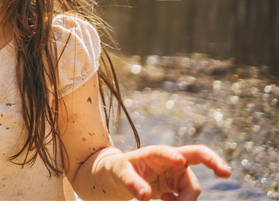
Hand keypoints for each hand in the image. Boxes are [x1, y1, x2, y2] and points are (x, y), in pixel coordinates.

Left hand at [110, 145, 230, 200]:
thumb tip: (144, 196)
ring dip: (184, 199)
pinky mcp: (181, 185)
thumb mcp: (120, 174)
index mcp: (155, 152)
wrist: (125, 176)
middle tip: (226, 172)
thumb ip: (131, 183)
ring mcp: (179, 172)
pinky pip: (190, 196)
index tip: (179, 161)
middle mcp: (172, 159)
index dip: (172, 155)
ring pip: (193, 187)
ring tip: (164, 200)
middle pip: (198, 156)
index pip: (165, 151)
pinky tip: (166, 199)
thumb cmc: (121, 170)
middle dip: (213, 161)